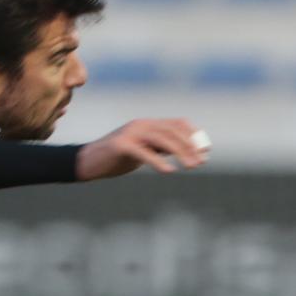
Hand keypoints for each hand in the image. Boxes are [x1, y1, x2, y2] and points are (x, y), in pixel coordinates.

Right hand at [76, 119, 207, 179]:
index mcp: (147, 124)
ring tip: (191, 166)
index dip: (193, 135)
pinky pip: (143, 152)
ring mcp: (130, 133)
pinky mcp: (120, 145)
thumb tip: (186, 152)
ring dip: (180, 152)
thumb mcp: (143, 151)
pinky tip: (168, 171)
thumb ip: (161, 148)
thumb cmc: (117, 158)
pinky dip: (158, 161)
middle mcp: (141, 125)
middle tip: (201, 162)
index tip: (206, 150)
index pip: (176, 124)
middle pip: (172, 131)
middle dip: (190, 146)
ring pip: (161, 139)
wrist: (89, 162)